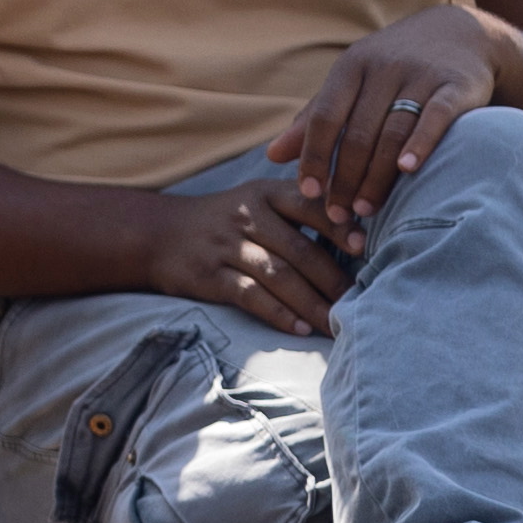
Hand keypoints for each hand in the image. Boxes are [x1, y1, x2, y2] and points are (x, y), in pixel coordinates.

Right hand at [141, 173, 354, 336]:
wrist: (158, 234)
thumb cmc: (224, 219)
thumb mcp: (256, 198)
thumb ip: (299, 207)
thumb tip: (358, 231)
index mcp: (264, 193)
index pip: (309, 205)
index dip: (338, 226)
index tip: (364, 247)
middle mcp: (247, 216)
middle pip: (298, 249)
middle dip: (333, 279)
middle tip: (362, 302)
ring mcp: (227, 247)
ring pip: (278, 276)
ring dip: (311, 303)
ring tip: (337, 323)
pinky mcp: (211, 276)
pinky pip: (251, 296)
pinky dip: (278, 314)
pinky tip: (299, 329)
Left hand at [271, 3, 503, 243]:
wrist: (460, 33)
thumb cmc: (392, 68)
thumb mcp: (351, 83)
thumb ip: (315, 119)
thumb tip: (273, 156)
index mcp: (351, 66)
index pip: (325, 116)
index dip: (315, 156)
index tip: (310, 192)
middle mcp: (384, 67)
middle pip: (358, 132)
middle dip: (346, 178)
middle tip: (338, 215)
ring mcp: (421, 75)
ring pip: (393, 131)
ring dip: (377, 176)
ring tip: (366, 210)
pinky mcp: (456, 85)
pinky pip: (436, 117)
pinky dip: (420, 144)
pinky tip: (408, 170)